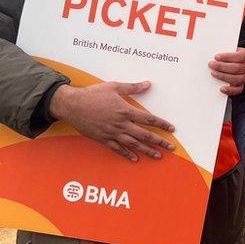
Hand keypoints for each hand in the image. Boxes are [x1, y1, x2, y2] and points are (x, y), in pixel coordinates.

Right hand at [50, 81, 174, 161]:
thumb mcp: (114, 87)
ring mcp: (112, 133)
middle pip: (145, 135)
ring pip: (134, 144)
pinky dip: (127, 154)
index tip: (171, 129)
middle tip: (171, 147)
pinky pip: (118, 149)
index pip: (149, 119)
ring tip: (158, 156)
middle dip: (159, 141)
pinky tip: (135, 159)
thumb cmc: (93, 94)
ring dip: (147, 151)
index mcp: (126, 111)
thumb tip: (148, 84)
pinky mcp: (103, 139)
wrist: (73, 105)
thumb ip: (132, 87)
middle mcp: (121, 124)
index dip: (162, 124)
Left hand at [209, 48, 244, 95]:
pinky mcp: (241, 86)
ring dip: (223, 76)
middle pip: (237, 68)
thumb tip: (212, 53)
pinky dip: (229, 90)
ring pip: (236, 79)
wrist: (234, 62)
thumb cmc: (230, 56)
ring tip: (213, 73)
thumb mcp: (229, 50)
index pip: (239, 56)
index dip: (227, 57)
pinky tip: (221, 88)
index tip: (216, 57)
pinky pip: (237, 90)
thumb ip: (223, 50)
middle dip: (221, 66)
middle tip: (211, 64)